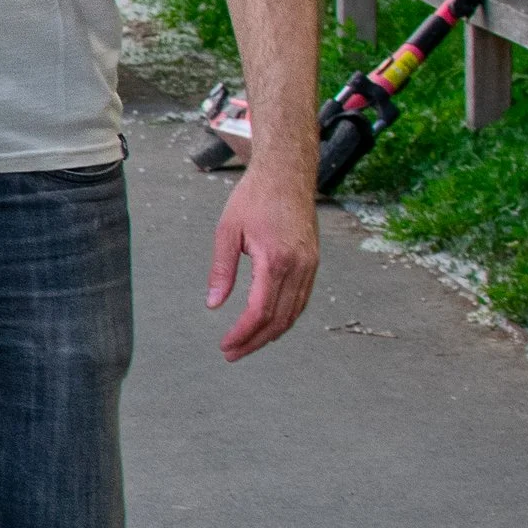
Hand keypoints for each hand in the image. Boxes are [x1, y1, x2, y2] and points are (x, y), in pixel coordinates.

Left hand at [208, 161, 318, 359]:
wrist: (287, 174)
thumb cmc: (254, 197)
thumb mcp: (228, 231)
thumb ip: (222, 270)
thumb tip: (213, 304)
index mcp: (276, 259)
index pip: (260, 310)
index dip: (243, 333)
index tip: (225, 345)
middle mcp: (299, 267)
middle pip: (279, 319)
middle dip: (255, 341)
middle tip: (231, 353)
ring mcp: (310, 266)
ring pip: (294, 313)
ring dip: (270, 334)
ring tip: (246, 344)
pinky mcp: (313, 263)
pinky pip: (301, 300)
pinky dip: (285, 318)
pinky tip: (268, 325)